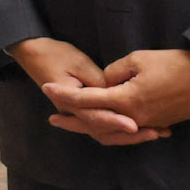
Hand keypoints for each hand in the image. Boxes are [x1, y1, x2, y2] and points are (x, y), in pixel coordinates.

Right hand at [10, 37, 153, 145]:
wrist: (33, 54)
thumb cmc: (56, 55)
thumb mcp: (79, 64)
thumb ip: (99, 81)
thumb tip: (120, 94)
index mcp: (71, 103)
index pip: (97, 118)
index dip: (116, 122)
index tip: (135, 125)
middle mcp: (75, 113)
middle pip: (103, 132)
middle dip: (130, 136)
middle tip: (156, 133)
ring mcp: (78, 114)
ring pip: (104, 133)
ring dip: (128, 136)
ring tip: (154, 133)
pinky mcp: (83, 111)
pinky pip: (102, 126)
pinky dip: (120, 130)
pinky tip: (139, 129)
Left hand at [56, 48, 189, 140]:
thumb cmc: (175, 65)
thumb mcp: (139, 59)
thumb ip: (115, 72)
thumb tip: (104, 81)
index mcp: (125, 100)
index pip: (87, 99)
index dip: (64, 94)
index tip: (46, 88)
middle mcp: (133, 117)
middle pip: (94, 123)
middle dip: (72, 120)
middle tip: (52, 117)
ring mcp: (146, 124)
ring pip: (111, 131)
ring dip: (91, 127)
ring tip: (75, 123)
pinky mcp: (157, 124)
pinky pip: (129, 131)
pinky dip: (114, 130)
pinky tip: (105, 126)